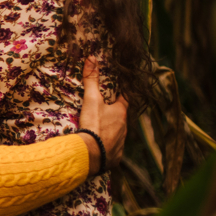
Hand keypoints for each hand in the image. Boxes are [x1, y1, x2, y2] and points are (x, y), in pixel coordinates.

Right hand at [78, 57, 126, 176]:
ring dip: (111, 131)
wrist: (91, 154)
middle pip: (121, 118)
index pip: (124, 101)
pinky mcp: (115, 157)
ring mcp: (121, 143)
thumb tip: (92, 58)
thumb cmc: (94, 125)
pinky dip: (107, 147)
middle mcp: (124, 128)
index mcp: (121, 113)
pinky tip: (100, 147)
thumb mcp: (91, 100)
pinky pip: (113, 150)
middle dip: (113, 115)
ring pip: (118, 134)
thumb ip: (91, 80)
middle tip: (103, 112)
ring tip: (100, 130)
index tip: (115, 93)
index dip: (119, 96)